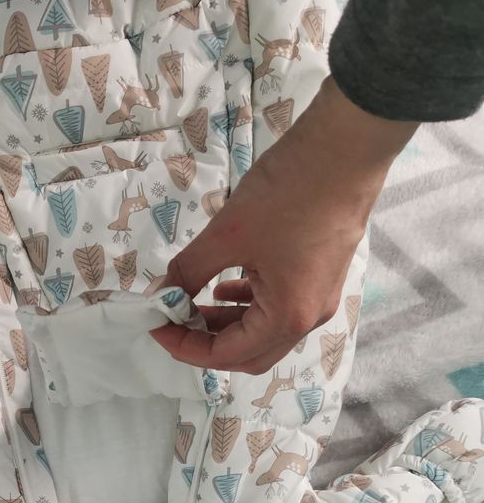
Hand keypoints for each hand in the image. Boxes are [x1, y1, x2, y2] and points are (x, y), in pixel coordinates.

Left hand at [150, 76, 418, 373]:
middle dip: (206, 344)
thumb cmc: (289, 192)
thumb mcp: (227, 234)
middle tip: (172, 323)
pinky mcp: (321, 277)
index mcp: (286, 317)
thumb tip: (162, 294)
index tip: (155, 326)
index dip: (184, 347)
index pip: (226, 355)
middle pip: (249, 354)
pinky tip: (224, 288)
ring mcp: (319, 299)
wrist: (347, 148)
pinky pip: (280, 308)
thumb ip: (189, 271)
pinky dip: (248, 306)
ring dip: (226, 325)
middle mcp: (307, 319)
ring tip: (191, 305)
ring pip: (264, 333)